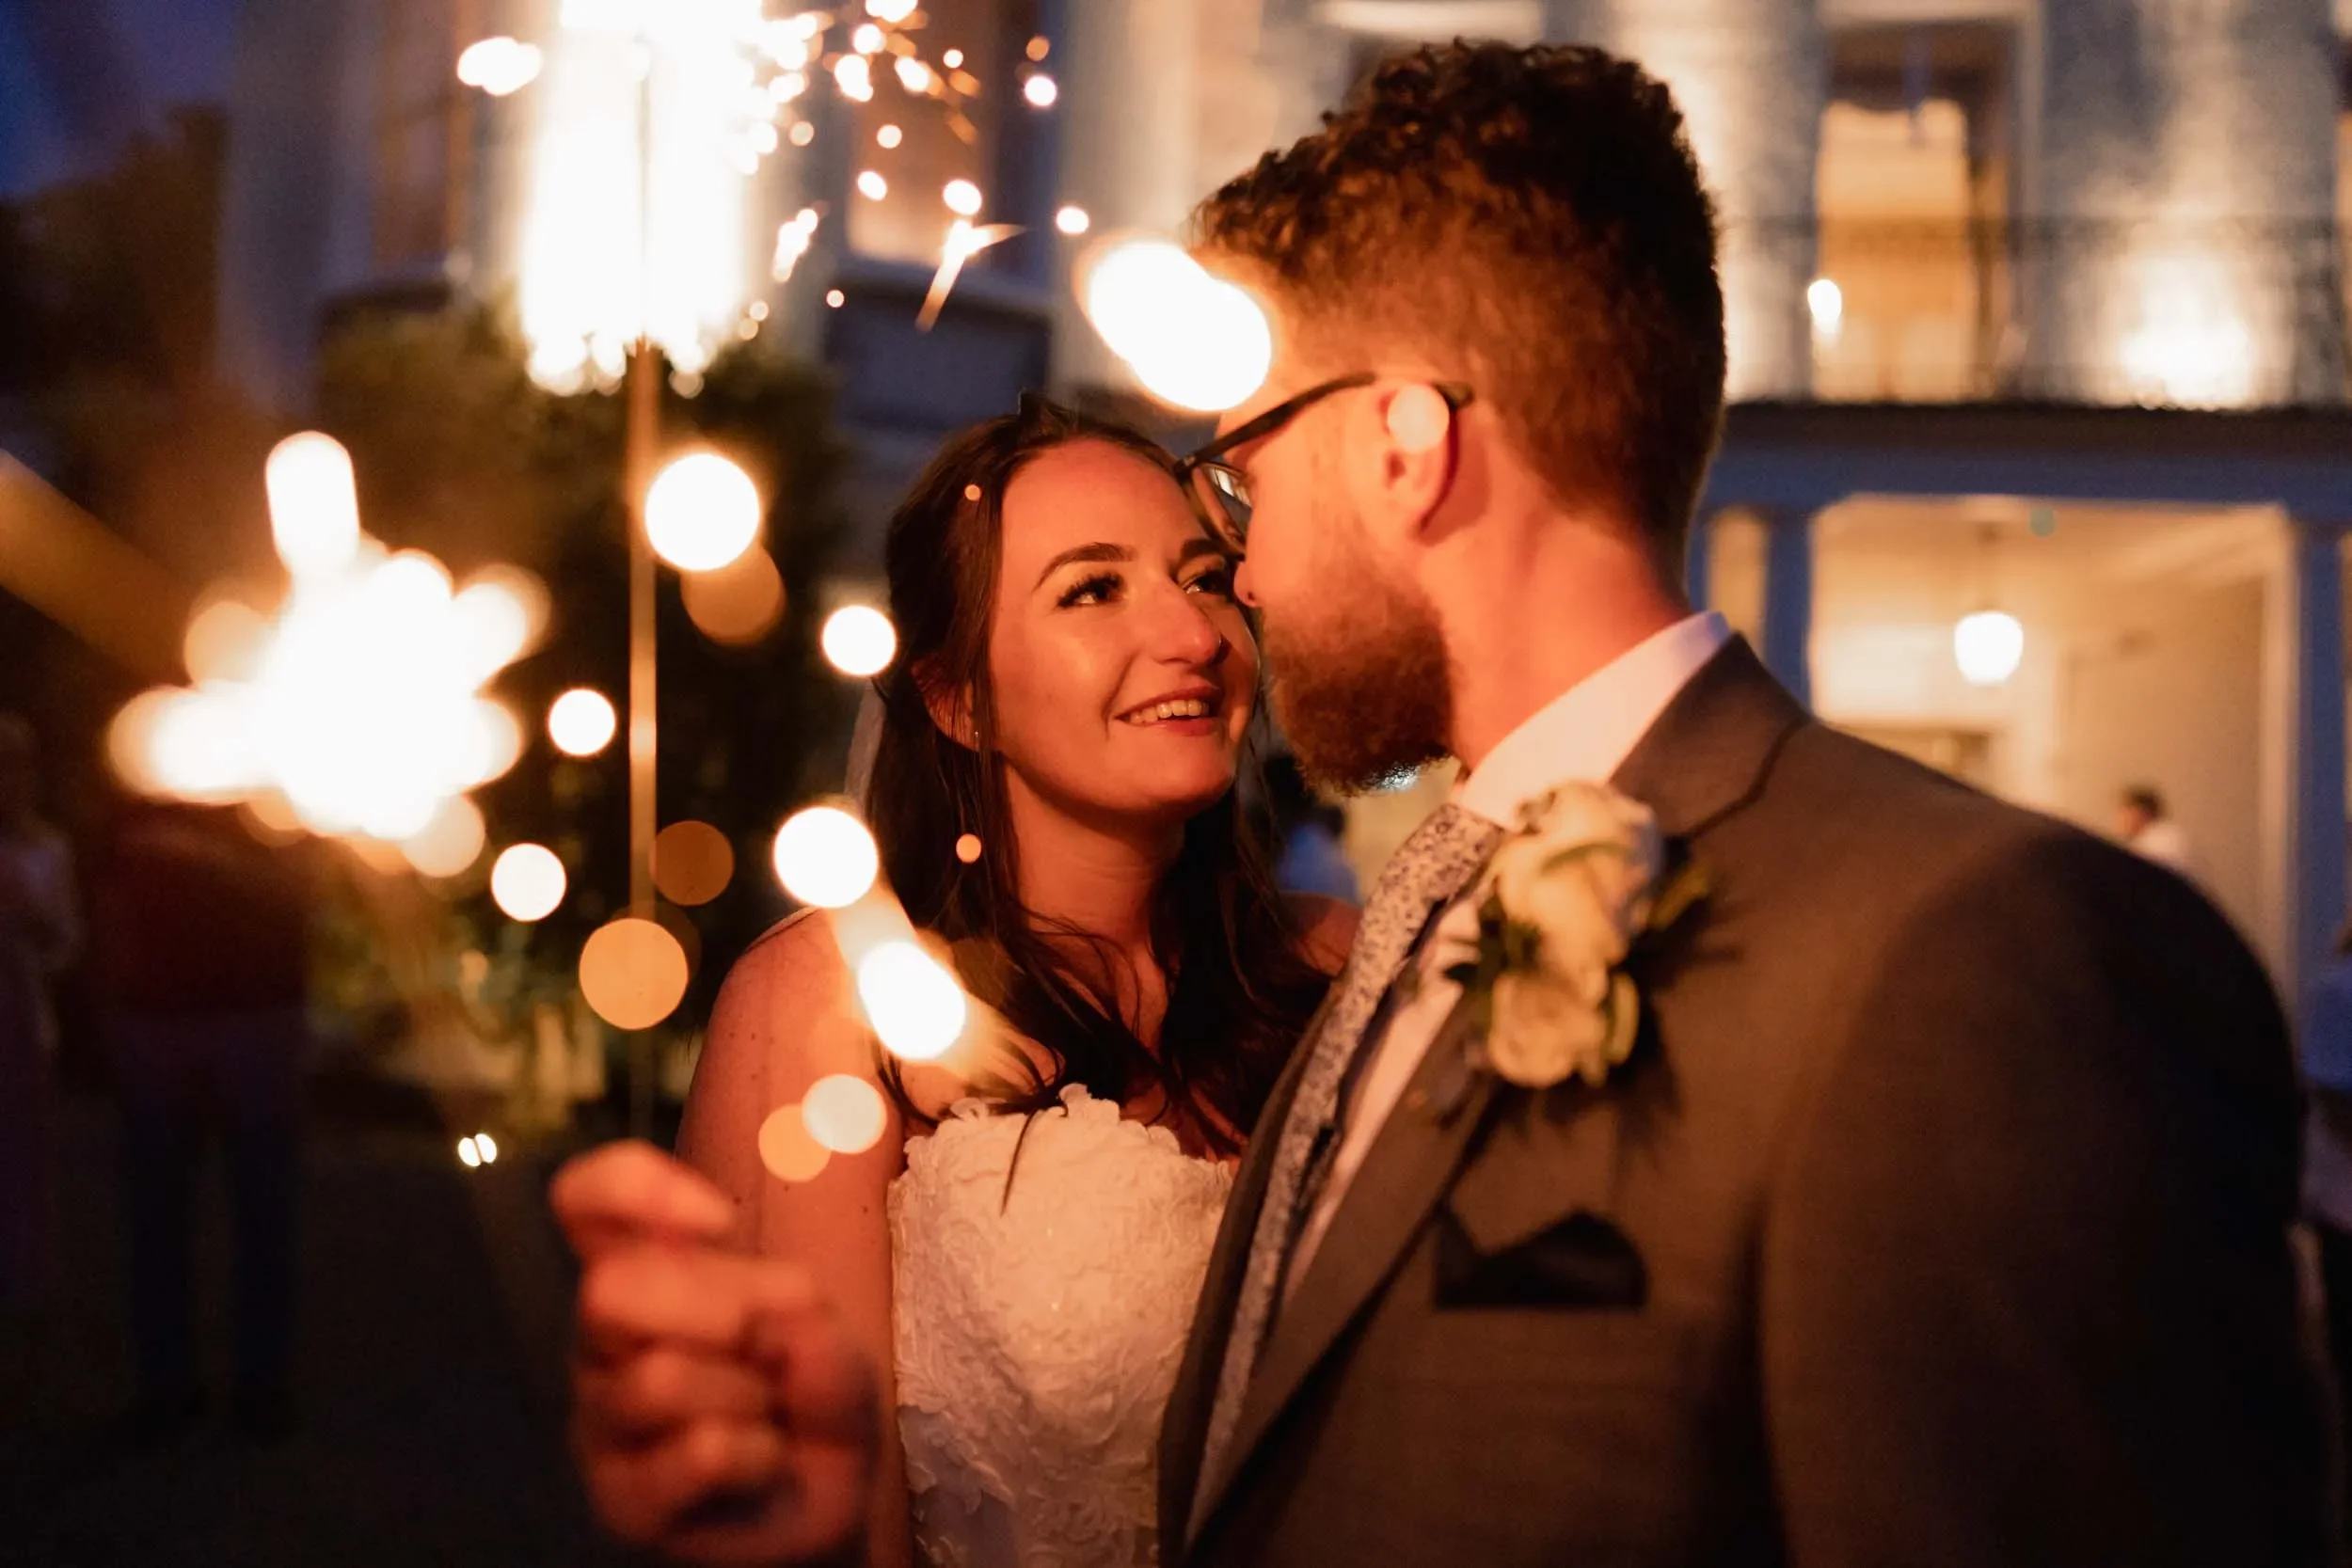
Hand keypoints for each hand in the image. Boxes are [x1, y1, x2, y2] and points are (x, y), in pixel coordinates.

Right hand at [553, 1142, 879, 1565]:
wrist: (819, 1506)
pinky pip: (698, 1452)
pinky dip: (759, 1454)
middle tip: (764, 1344)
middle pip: (608, 1289)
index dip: (637, 1190)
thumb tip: (772, 1320)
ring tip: (770, 1416)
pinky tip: (765, 1463)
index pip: (586, 1200)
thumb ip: (803, 1315)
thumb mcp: (830, 1337)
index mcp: (647, 1273)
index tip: (719, 1223)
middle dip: (715, 1308)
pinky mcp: (620, 1498)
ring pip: (657, 1379)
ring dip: (749, 1395)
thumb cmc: (807, 1399)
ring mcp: (602, 1421)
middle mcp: (605, 1340)